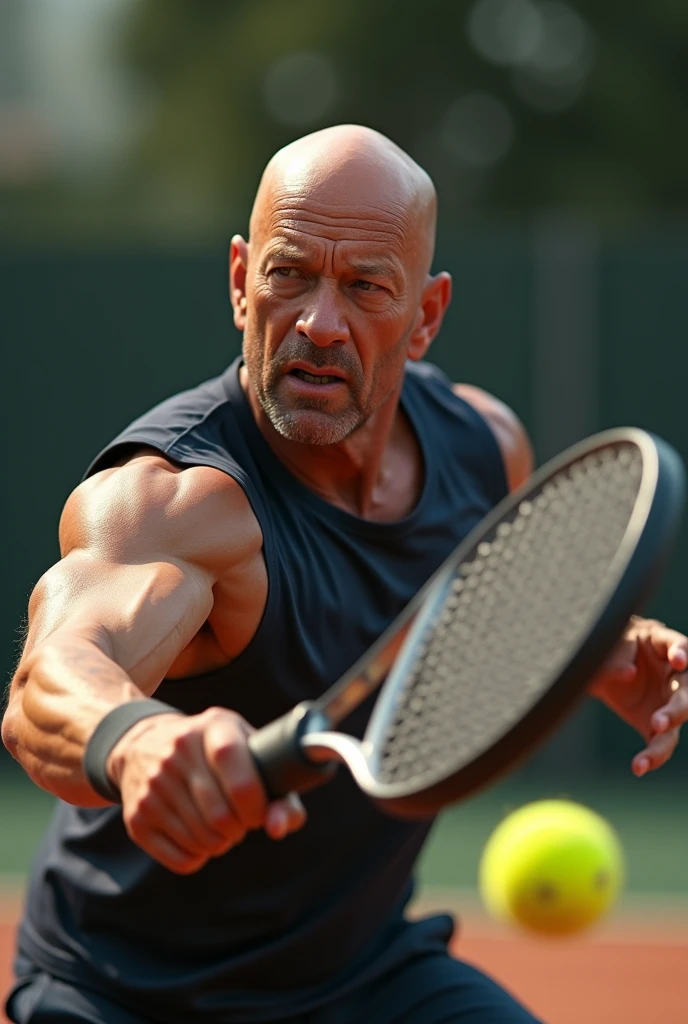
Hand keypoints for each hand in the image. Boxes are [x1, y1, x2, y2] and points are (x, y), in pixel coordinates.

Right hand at [107, 707, 305, 872]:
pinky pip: (183, 859)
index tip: (259, 812)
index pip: (233, 765)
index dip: (254, 801)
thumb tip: (277, 827)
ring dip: (221, 844)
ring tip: (220, 826)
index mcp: (213, 726)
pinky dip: (199, 857)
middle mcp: (178, 751)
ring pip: (203, 841)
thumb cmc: (215, 753)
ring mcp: (153, 784)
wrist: (143, 745)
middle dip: (240, 828)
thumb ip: (280, 790)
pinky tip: (198, 836)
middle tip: (240, 821)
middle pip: (220, 816)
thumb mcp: (247, 751)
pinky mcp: (137, 817)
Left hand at [589, 617, 687, 776]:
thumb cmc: (609, 647)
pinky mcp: (657, 725)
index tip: (678, 660)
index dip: (681, 651)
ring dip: (667, 731)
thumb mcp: (606, 646)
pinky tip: (640, 766)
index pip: (679, 645)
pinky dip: (653, 756)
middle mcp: (675, 674)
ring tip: (650, 745)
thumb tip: (629, 673)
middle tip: (659, 722)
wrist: (599, 668)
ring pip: (678, 718)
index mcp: (663, 645)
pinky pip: (661, 742)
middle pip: (686, 691)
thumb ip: (615, 657)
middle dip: (677, 708)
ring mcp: (668, 701)